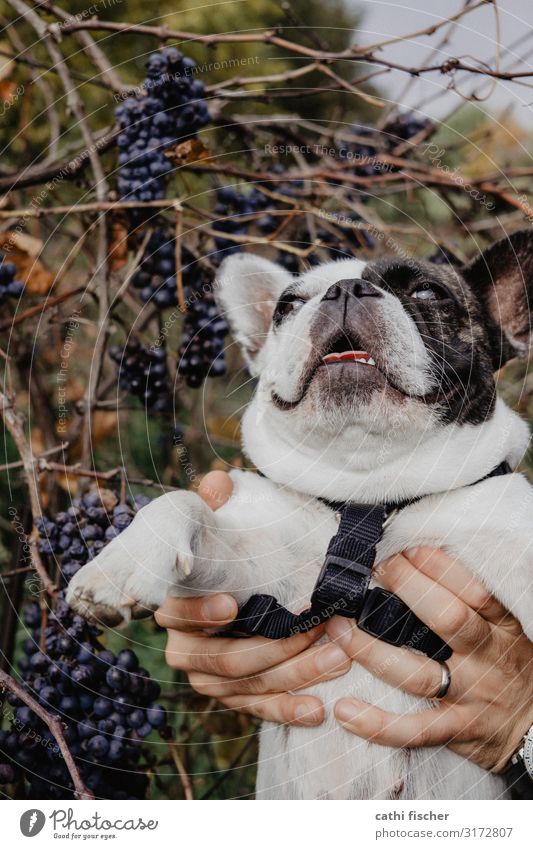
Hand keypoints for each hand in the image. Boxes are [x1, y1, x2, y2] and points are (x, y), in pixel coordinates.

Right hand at [155, 471, 349, 726]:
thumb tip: (216, 484)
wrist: (236, 586)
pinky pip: (259, 709)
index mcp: (175, 607)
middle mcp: (185, 648)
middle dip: (275, 647)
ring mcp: (209, 678)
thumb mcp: (220, 523)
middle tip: (320, 629)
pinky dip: (287, 710)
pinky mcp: (235, 696)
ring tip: (338, 658)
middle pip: (224, 659)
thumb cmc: (229, 551)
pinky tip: (317, 709)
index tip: (232, 605)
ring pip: (249, 686)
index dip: (201, 613)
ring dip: (294, 675)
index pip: (178, 614)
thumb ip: (216, 503)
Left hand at [328, 547, 532, 771]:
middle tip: (373, 570)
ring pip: (418, 673)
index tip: (404, 548)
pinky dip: (378, 725)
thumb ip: (471, 599)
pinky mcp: (456, 729)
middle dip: (408, 589)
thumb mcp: (504, 626)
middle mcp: (486, 657)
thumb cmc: (508, 663)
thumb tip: (420, 554)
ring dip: (372, 651)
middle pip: (449, 619)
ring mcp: (470, 694)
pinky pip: (415, 730)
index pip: (474, 590)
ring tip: (337, 630)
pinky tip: (344, 711)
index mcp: (500, 626)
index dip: (438, 566)